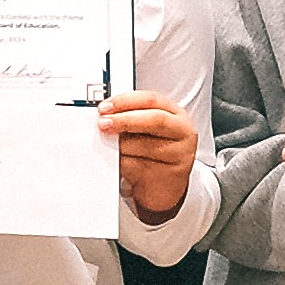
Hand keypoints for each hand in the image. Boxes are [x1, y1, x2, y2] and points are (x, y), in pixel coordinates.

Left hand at [104, 91, 199, 221]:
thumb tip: (104, 114)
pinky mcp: (172, 173)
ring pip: (146, 145)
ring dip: (121, 145)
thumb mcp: (145, 129)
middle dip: (125, 120)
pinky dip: (124, 163)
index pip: (151, 100)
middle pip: (155, 120)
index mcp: (174, 113)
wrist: (162, 184)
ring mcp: (180, 153)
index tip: (105, 107)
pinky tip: (117, 161)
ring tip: (108, 146)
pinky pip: (141, 166)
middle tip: (103, 124)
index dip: (126, 101)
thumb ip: (130, 117)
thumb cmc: (151, 151)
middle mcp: (181, 130)